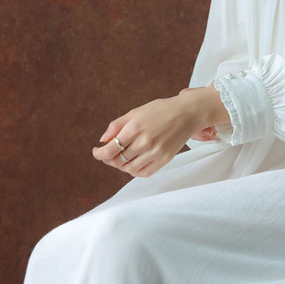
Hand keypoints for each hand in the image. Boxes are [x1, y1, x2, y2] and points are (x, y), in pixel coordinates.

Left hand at [93, 87, 228, 177]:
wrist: (188, 113)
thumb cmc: (161, 110)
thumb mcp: (136, 112)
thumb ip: (116, 126)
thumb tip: (103, 140)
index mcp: (135, 127)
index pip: (110, 149)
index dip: (99, 154)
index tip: (96, 151)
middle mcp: (145, 142)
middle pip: (118, 160)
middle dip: (109, 159)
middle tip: (109, 153)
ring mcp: (156, 152)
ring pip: (129, 169)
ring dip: (121, 165)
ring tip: (122, 157)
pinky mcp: (164, 159)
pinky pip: (144, 173)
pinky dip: (134, 171)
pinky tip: (133, 162)